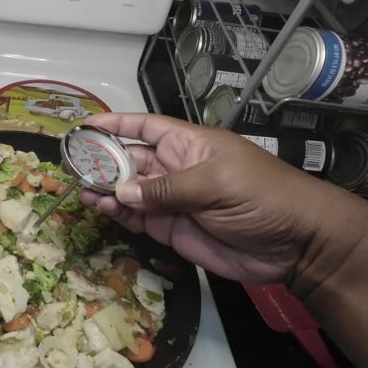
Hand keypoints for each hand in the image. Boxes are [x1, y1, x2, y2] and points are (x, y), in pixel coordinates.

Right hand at [80, 113, 367, 285]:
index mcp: (188, 145)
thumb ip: (167, 189)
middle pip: (130, 160)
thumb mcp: (216, 184)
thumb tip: (121, 192)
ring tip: (81, 189)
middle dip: (102, 161)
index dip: (116, 124)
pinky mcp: (173, 230)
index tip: (85, 125)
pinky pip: (139, 218)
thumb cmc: (264, 196)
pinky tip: (100, 208)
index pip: (145, 127)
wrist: (296, 243)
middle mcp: (176, 169)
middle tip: (72, 166)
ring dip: (105, 189)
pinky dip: (118, 214)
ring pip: (129, 191)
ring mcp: (172, 201)